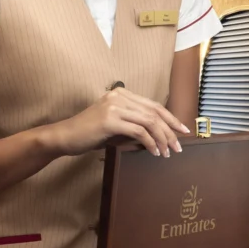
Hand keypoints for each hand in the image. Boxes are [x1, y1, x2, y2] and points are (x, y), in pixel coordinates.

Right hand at [46, 87, 190, 157]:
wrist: (65, 137)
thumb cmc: (90, 134)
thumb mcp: (116, 126)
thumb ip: (135, 125)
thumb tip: (160, 135)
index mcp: (122, 94)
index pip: (154, 105)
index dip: (171, 118)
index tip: (183, 130)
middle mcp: (119, 96)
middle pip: (154, 113)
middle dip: (170, 131)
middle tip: (179, 147)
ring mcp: (114, 107)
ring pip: (149, 122)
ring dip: (162, 139)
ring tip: (167, 153)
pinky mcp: (110, 120)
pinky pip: (138, 131)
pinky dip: (150, 142)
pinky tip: (154, 152)